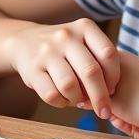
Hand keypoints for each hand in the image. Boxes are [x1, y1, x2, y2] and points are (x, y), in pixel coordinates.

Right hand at [3, 19, 119, 118]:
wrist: (24, 41)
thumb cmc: (64, 49)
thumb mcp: (83, 43)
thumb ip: (99, 61)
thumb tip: (109, 94)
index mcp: (84, 27)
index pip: (108, 54)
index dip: (114, 77)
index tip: (112, 89)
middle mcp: (65, 36)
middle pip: (91, 72)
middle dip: (100, 97)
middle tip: (104, 112)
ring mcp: (46, 52)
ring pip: (69, 85)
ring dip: (77, 99)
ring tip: (78, 100)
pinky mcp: (32, 69)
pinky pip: (51, 95)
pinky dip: (61, 103)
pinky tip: (63, 99)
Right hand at [99, 52, 138, 138]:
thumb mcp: (114, 102)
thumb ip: (95, 97)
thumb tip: (82, 97)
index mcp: (123, 60)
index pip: (97, 71)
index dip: (94, 91)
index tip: (94, 106)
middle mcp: (137, 65)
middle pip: (113, 89)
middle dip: (114, 109)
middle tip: (117, 121)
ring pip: (128, 99)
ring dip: (128, 117)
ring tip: (134, 130)